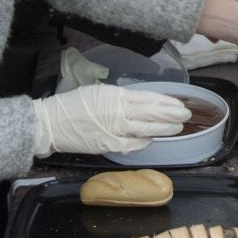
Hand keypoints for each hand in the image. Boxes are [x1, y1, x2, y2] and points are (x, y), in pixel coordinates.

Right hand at [31, 86, 190, 156]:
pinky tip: (152, 140)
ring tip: (177, 128)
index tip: (179, 103)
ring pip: (146, 129)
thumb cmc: (73, 105)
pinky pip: (132, 145)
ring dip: (164, 129)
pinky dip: (144, 142)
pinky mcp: (108, 145)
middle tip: (186, 115)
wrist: (51, 123)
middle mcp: (119, 112)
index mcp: (117, 96)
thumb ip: (121, 97)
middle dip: (172, 115)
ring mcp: (115, 130)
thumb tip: (140, 102)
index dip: (167, 102)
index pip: (149, 98)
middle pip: (152, 113)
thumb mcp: (100, 92)